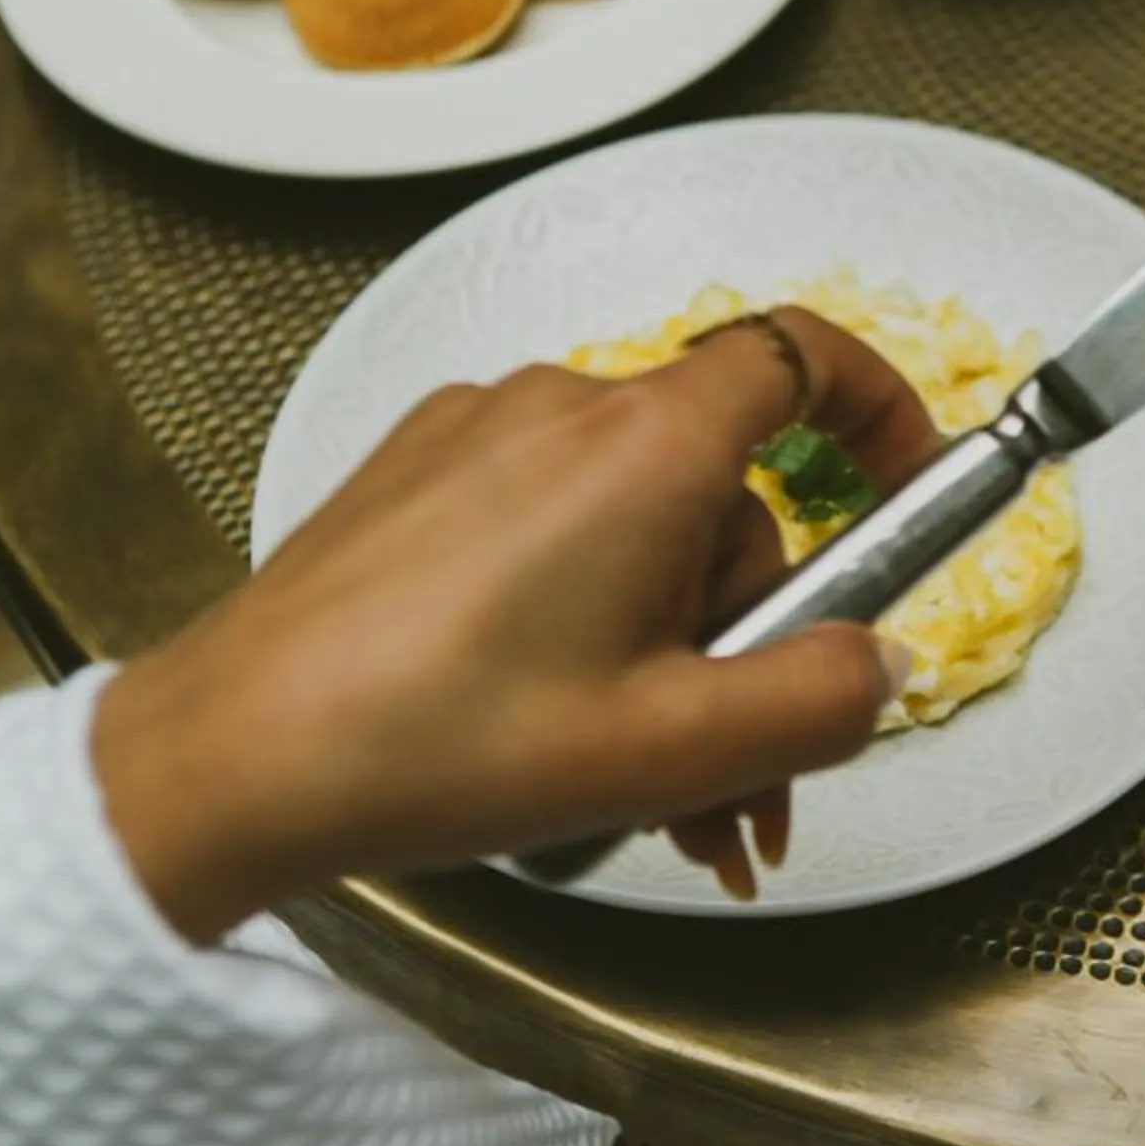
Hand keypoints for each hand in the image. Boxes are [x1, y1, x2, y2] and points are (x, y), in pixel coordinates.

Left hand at [91, 310, 941, 940]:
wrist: (236, 760)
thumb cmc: (430, 743)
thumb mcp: (674, 749)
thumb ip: (820, 700)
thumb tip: (882, 665)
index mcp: (643, 447)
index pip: (803, 356)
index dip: (880, 412)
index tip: (908, 482)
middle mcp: (562, 410)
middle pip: (721, 495)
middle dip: (749, 634)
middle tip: (738, 773)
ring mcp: (480, 437)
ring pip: (635, 529)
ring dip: (666, 650)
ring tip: (644, 789)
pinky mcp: (420, 479)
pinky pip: (551, 528)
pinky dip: (586, 618)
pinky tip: (560, 731)